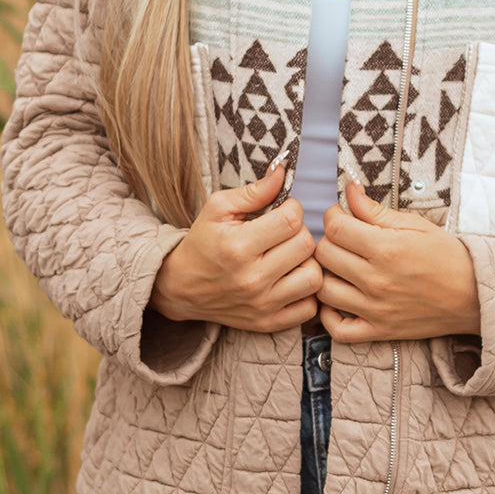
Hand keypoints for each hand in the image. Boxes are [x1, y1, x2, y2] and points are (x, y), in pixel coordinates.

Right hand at [150, 164, 320, 331]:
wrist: (180, 286)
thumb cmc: (203, 242)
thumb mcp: (218, 208)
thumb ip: (255, 191)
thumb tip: (283, 171)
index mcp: (238, 246)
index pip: (291, 220)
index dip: (293, 208)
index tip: (284, 210)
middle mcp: (252, 279)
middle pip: (306, 246)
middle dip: (300, 232)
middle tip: (286, 232)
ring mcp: (262, 304)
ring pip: (314, 278)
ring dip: (308, 262)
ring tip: (292, 256)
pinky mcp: (268, 323)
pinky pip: (309, 308)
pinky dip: (307, 293)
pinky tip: (293, 279)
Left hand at [315, 179, 480, 342]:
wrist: (474, 295)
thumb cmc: (447, 256)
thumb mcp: (416, 225)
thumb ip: (377, 210)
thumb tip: (349, 191)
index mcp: (386, 248)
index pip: (335, 227)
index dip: (333, 215)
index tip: (341, 215)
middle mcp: (376, 280)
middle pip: (324, 255)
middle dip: (328, 240)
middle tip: (342, 239)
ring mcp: (375, 309)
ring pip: (323, 290)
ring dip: (326, 274)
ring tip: (339, 266)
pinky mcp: (379, 331)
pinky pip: (337, 330)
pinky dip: (329, 316)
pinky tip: (337, 300)